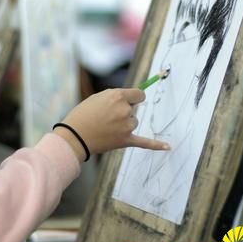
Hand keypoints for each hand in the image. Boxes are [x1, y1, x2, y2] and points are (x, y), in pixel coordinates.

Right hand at [53, 88, 170, 161]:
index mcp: (118, 96)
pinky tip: (168, 146)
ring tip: (106, 128)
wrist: (74, 137)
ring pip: (133, 122)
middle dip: (123, 112)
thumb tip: (133, 98)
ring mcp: (126, 126)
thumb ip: (116, 96)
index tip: (130, 100)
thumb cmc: (82, 115)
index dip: (134, 98)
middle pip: (135, 109)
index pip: (139, 94)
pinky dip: (156, 145)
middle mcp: (125, 110)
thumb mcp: (97, 98)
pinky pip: (145, 142)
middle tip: (105, 117)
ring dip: (123, 124)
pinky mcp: (126, 141)